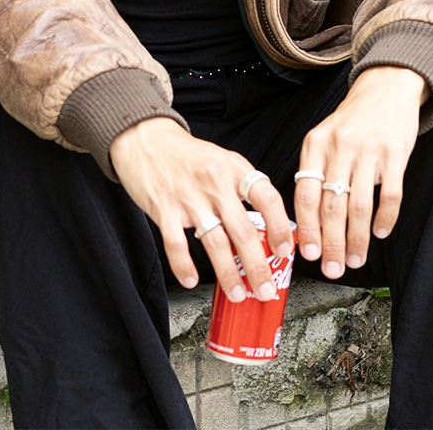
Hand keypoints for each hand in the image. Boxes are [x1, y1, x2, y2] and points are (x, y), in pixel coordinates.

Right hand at [110, 118, 294, 301]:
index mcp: (235, 169)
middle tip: (265, 288)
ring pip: (215, 243)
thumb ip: (243, 186)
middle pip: (243, 231)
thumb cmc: (188, 155)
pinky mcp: (164, 208)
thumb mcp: (223, 160)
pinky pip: (177, 244)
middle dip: (258, 266)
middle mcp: (215, 183)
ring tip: (237, 293)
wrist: (147, 139)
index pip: (267, 198)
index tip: (285, 250)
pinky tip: (191, 280)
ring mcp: (189, 197)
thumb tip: (268, 220)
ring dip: (228, 274)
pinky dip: (184, 266)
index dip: (280, 226)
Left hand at [294, 66, 427, 279]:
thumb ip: (315, 171)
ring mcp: (369, 149)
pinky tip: (380, 232)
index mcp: (316, 144)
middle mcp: (340, 147)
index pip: (305, 194)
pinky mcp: (395, 152)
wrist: (386, 88)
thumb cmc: (352, 121)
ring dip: (357, 239)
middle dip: (332, 244)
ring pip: (359, 205)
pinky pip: (390, 194)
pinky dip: (385, 218)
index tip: (309, 254)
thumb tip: (307, 222)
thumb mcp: (325, 137)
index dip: (306, 229)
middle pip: (331, 206)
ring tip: (355, 259)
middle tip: (333, 269)